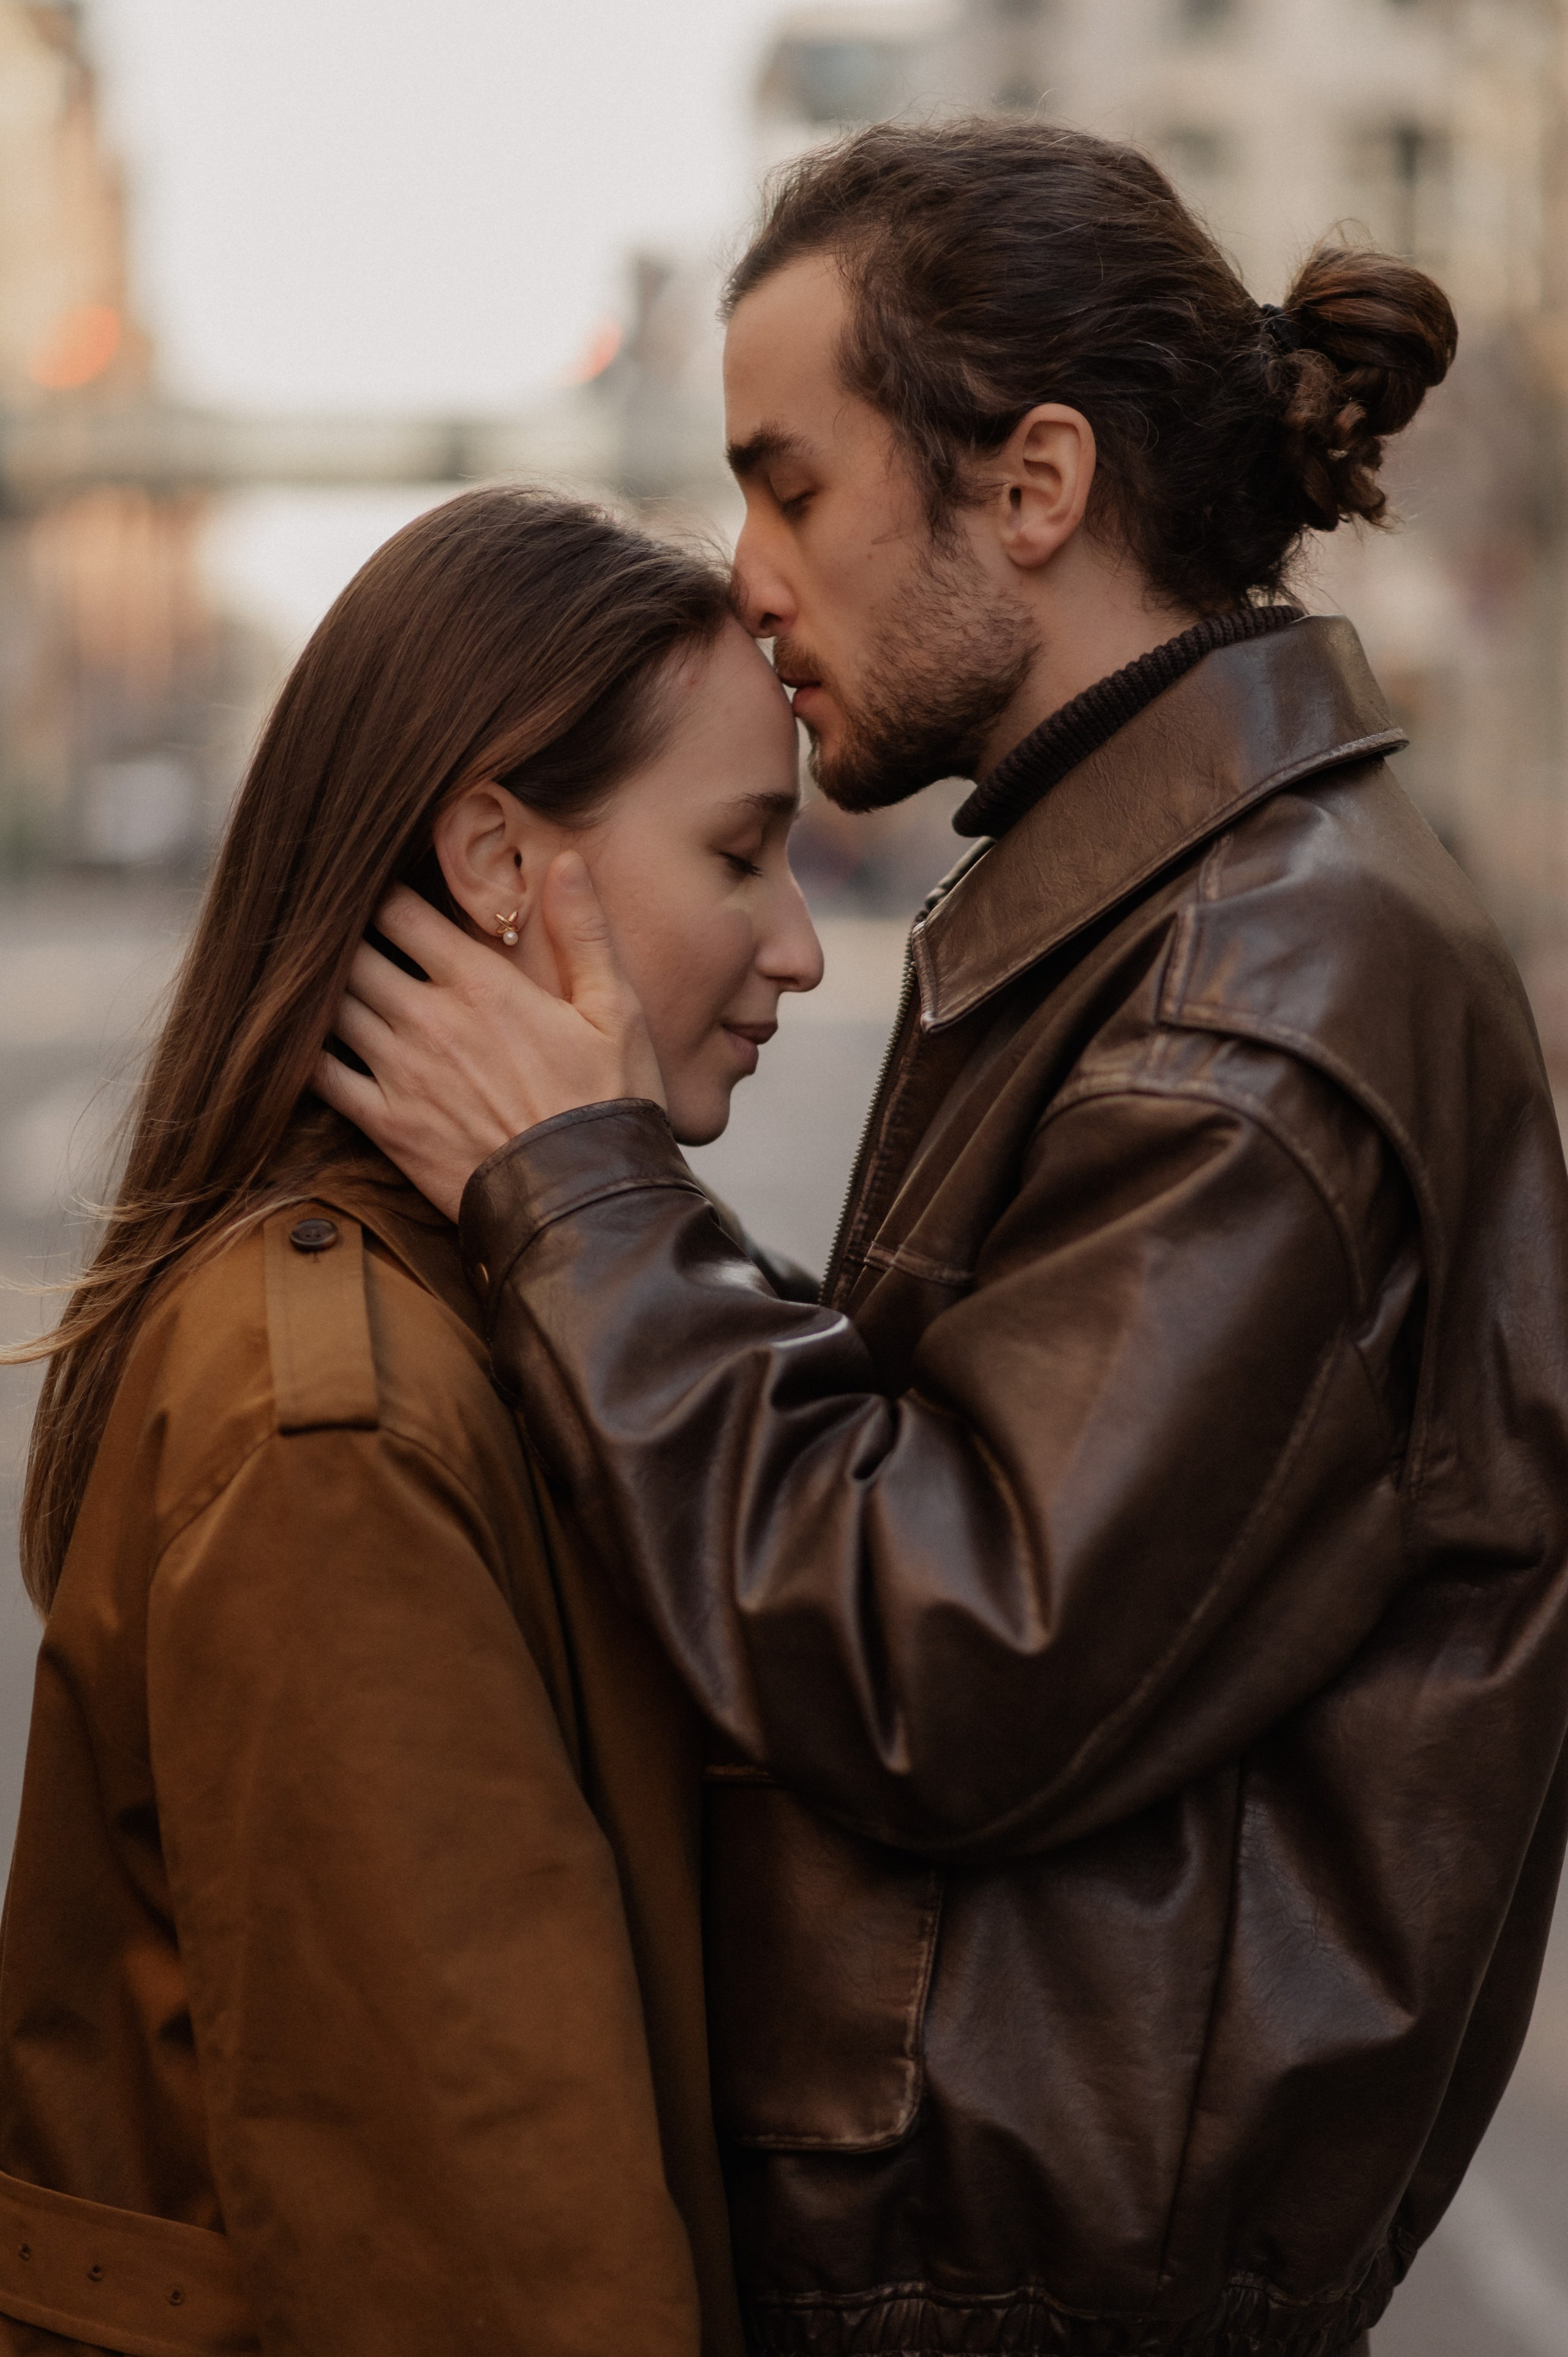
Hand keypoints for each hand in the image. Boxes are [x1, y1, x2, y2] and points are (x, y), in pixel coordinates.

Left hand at [315, 853, 664, 1218]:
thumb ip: (584, 930)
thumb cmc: (608, 1103)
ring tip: (308, 970)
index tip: (371, 880)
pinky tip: (300, 1037)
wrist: (585, 1202)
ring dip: (317, 984)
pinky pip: (320, 1075)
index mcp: (480, 983)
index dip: (377, 888)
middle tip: (328, 920)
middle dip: (338, 931)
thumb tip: (566, 861)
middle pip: (352, 952)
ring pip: (329, 1005)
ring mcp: (399, 1073)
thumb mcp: (615, 1010)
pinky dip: (303, 1050)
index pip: (399, 909)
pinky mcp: (385, 1125)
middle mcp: (428, 1019)